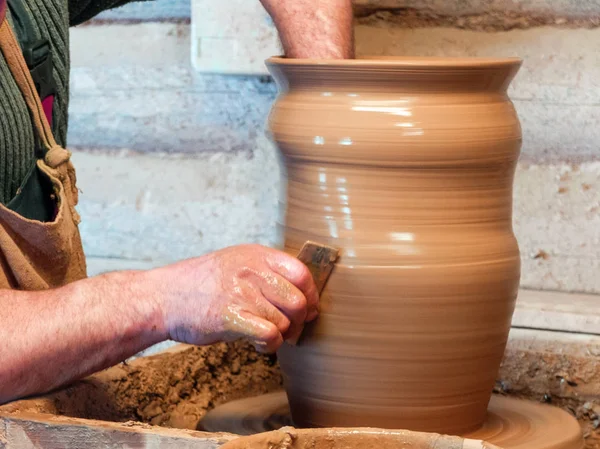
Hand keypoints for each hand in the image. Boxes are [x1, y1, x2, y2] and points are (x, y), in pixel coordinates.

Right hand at [150, 244, 318, 352]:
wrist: (162, 296)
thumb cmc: (199, 283)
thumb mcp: (235, 262)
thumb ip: (266, 273)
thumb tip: (302, 296)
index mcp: (256, 255)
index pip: (301, 273)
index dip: (311, 295)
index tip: (310, 308)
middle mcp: (252, 271)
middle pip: (298, 301)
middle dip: (299, 321)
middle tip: (290, 329)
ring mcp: (241, 293)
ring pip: (285, 322)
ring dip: (281, 335)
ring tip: (266, 335)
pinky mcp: (231, 317)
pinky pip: (270, 335)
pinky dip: (270, 345)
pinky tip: (258, 344)